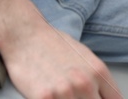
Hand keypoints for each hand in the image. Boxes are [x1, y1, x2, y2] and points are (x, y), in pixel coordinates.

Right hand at [0, 19, 121, 98]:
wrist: (25, 35)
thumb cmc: (53, 44)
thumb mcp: (84, 57)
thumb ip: (96, 78)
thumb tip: (102, 95)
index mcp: (98, 71)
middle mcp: (85, 83)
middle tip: (75, 96)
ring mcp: (65, 92)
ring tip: (61, 93)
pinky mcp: (44, 98)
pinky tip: (50, 96)